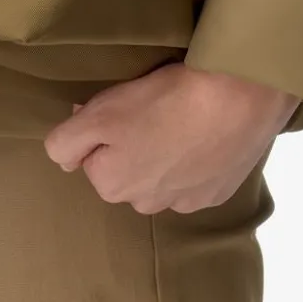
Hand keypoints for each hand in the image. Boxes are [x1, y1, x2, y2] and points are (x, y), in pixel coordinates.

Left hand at [43, 61, 300, 212]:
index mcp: (112, 186)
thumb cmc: (162, 100)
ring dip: (166, 154)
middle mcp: (146, 205)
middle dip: (134, 145)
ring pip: (162, 176)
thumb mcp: (100, 112)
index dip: (105, 129)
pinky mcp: (219, 192)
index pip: (93, 157)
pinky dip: (197, 158)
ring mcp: (186, 202)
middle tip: (153, 110)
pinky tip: (205, 133)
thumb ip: (67, 141)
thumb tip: (64, 157)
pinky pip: (197, 176)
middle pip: (128, 169)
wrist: (238, 96)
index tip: (124, 107)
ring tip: (182, 119)